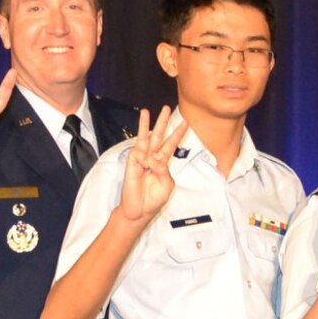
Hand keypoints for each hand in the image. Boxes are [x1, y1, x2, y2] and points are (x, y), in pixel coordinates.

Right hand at [116, 107, 188, 222]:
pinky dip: (143, 153)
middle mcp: (152, 158)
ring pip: (145, 138)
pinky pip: (138, 153)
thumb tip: (153, 160)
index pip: (171, 145)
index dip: (178, 134)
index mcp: (163, 163)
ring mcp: (141, 159)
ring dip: (145, 125)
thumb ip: (164, 171)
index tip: (185, 123)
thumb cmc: (153, 199)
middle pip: (158, 136)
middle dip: (162, 123)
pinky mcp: (132, 163)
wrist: (139, 210)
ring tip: (146, 111)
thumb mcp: (167, 185)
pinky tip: (147, 159)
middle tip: (166, 108)